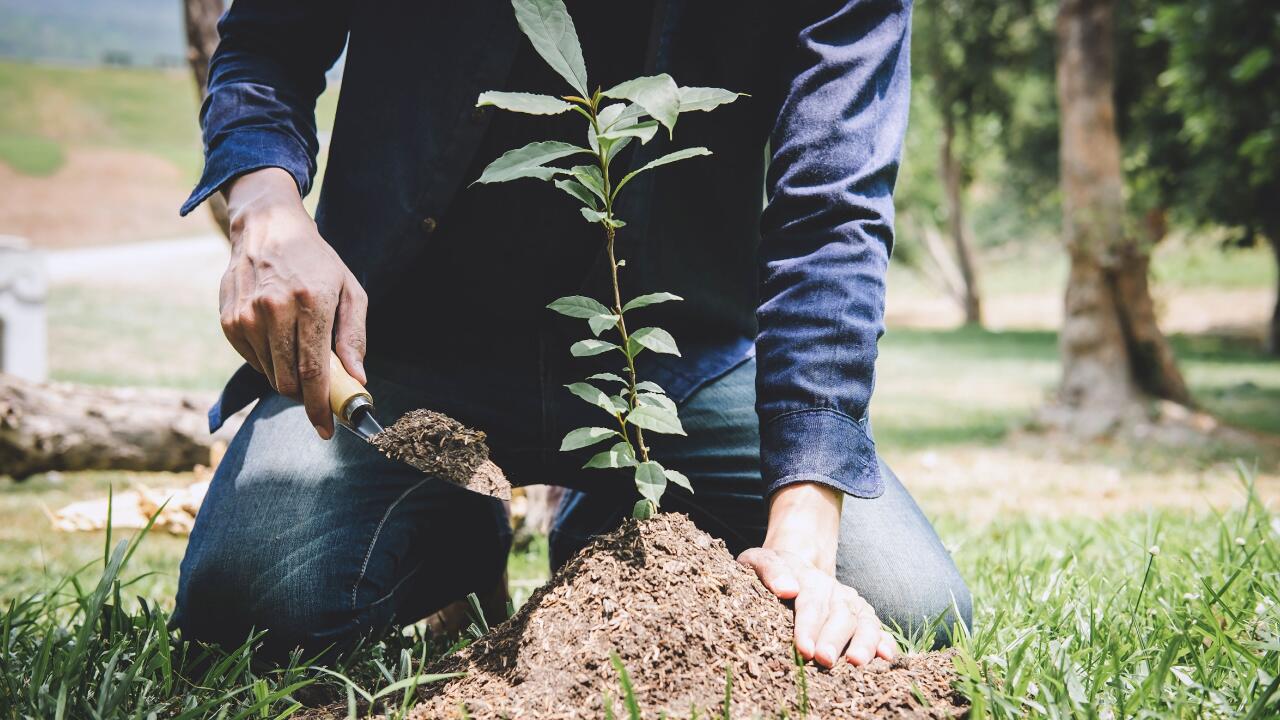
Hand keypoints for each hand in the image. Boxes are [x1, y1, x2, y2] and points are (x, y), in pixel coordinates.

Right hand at [219, 167, 368, 438]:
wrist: (267, 228)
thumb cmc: (316, 261)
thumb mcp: (349, 290)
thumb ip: (354, 337)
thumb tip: (357, 379)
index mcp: (310, 302)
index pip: (313, 371)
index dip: (320, 407)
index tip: (327, 429)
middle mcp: (273, 310)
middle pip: (288, 380)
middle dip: (306, 397)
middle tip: (321, 394)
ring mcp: (246, 316)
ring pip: (270, 374)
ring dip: (289, 377)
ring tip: (301, 351)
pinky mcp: (229, 321)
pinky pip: (253, 361)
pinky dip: (270, 362)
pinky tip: (280, 337)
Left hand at [738, 483, 897, 667]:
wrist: (795, 564)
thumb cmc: (771, 572)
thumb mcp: (758, 562)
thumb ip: (770, 570)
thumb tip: (787, 589)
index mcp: (809, 578)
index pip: (810, 603)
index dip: (808, 626)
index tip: (804, 648)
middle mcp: (834, 591)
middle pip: (839, 615)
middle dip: (834, 639)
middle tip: (825, 661)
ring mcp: (850, 604)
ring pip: (863, 622)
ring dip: (863, 642)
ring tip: (857, 662)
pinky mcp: (861, 616)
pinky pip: (877, 628)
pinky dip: (885, 642)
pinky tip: (887, 656)